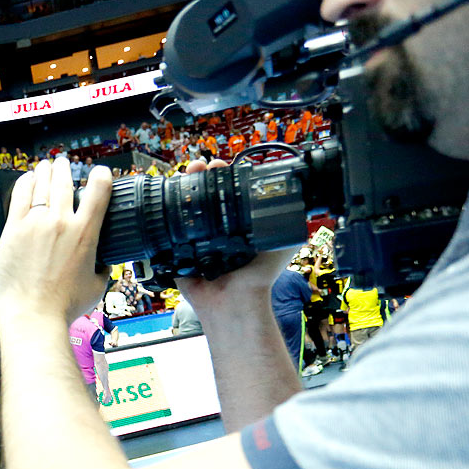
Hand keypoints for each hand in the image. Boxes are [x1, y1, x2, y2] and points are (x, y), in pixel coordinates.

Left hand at [0, 160, 113, 325]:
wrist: (33, 315)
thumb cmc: (64, 306)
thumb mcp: (97, 285)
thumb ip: (102, 268)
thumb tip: (103, 264)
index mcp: (86, 232)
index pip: (99, 189)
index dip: (101, 175)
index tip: (99, 174)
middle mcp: (61, 222)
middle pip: (64, 181)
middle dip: (65, 168)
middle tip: (64, 164)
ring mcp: (35, 224)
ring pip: (42, 185)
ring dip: (45, 171)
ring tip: (46, 167)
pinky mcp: (13, 230)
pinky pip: (20, 196)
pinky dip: (25, 183)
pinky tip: (28, 178)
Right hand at [173, 158, 294, 319]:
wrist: (235, 303)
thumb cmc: (259, 278)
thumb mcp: (281, 245)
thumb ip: (290, 226)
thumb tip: (304, 205)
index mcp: (235, 226)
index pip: (226, 193)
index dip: (222, 177)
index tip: (220, 166)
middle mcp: (214, 231)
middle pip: (202, 196)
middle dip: (200, 177)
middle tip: (200, 167)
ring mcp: (194, 242)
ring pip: (184, 210)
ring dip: (182, 189)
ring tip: (187, 173)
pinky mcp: (176, 255)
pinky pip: (167, 234)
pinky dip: (164, 216)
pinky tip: (166, 198)